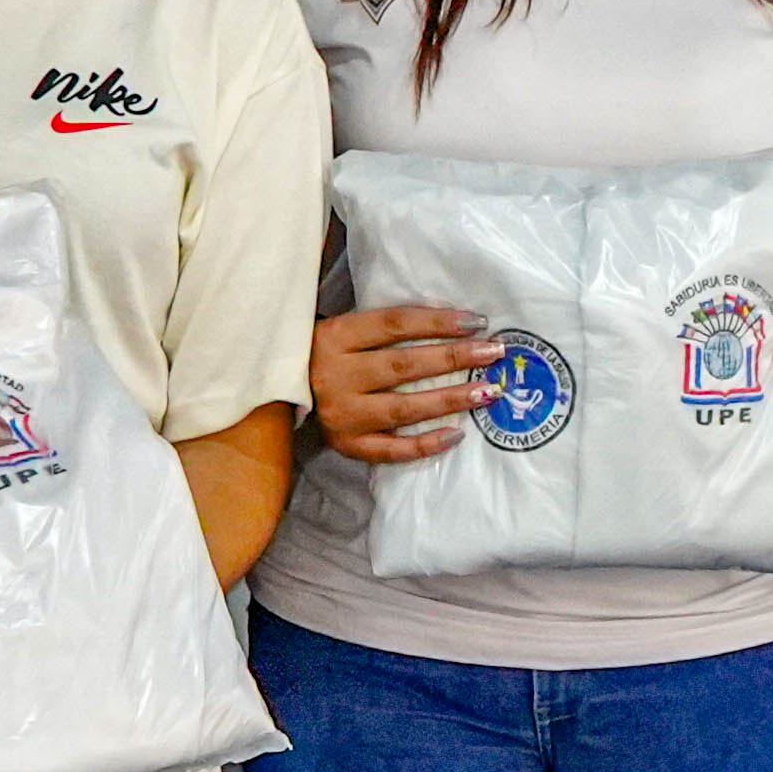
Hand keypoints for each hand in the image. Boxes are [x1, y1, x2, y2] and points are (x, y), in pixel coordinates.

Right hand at [308, 299, 486, 463]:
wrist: (278, 388)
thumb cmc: (325, 353)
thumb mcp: (344, 329)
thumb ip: (384, 328)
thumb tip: (453, 325)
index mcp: (336, 336)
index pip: (395, 324)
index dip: (439, 322)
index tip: (477, 322)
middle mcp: (335, 375)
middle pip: (404, 365)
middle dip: (455, 358)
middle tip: (494, 353)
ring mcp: (340, 414)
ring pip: (403, 408)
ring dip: (450, 399)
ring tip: (487, 392)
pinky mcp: (345, 444)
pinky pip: (391, 449)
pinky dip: (425, 444)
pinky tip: (457, 435)